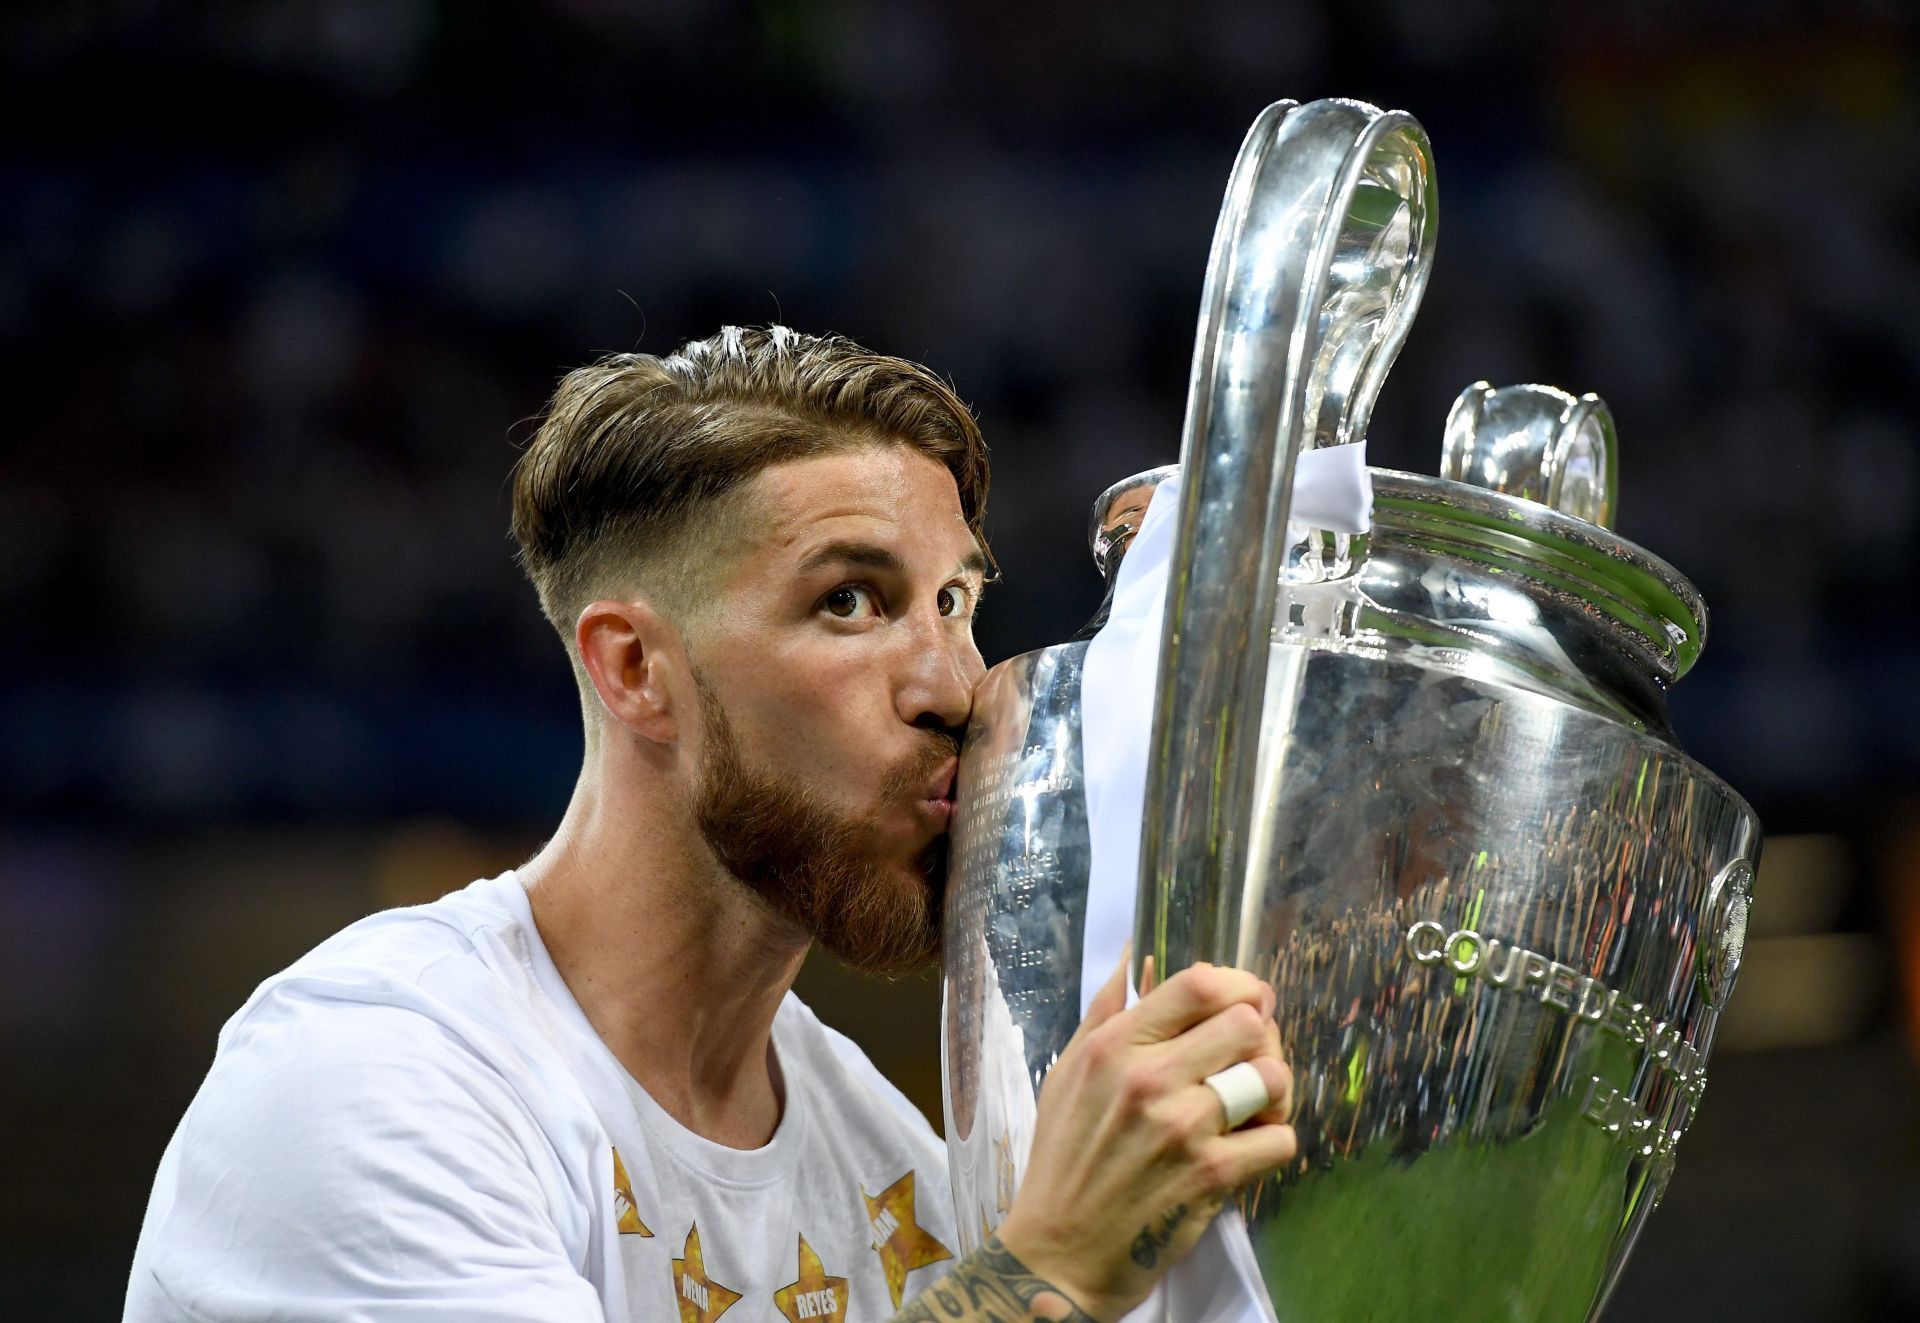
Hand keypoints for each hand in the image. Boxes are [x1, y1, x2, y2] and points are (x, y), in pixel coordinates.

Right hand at [993, 953, 1295, 1319]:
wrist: (1057, 1254)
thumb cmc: (1062, 1162)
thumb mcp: (1066, 1074)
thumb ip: (1104, 1012)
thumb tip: (1134, 956)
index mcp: (1115, 1046)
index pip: (1198, 983)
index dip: (1237, 986)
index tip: (1245, 1004)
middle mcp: (1149, 1077)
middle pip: (1247, 1022)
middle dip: (1260, 1040)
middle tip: (1249, 1061)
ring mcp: (1183, 1127)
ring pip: (1272, 1077)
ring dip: (1272, 1094)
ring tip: (1253, 1109)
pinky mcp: (1212, 1176)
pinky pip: (1281, 1140)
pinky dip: (1273, 1145)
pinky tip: (1248, 1152)